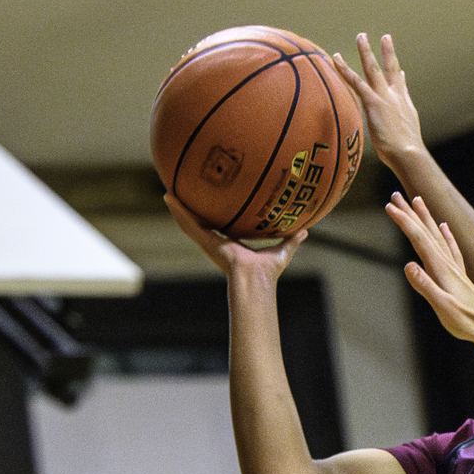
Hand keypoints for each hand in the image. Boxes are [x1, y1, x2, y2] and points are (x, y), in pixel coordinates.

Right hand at [163, 190, 307, 280]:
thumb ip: (292, 239)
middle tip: (183, 194)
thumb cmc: (268, 271)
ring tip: (168, 193)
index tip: (211, 203)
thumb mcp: (281, 249)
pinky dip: (178, 211)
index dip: (216, 215)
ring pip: (190, 222)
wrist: (255, 280)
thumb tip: (306, 230)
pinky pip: (188, 223)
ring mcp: (209, 242)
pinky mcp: (205, 241)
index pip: (222, 227)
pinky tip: (168, 198)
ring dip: (179, 208)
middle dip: (192, 210)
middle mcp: (217, 242)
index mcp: (232, 244)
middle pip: (202, 222)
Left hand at [332, 32, 422, 168]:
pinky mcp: (373, 102)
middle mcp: (396, 96)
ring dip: (366, 51)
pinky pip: (356, 82)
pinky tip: (335, 59)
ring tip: (361, 36)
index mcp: (405, 105)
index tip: (399, 69)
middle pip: (391, 69)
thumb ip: (404, 128)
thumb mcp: (409, 136)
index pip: (401, 87)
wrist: (409, 154)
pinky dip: (345, 70)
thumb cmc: (408, 154)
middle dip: (388, 52)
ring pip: (373, 69)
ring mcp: (384, 97)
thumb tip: (404, 131)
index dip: (399, 77)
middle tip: (386, 37)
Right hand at [387, 193, 473, 344]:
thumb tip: (409, 265)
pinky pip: (452, 247)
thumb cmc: (466, 322)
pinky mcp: (461, 275)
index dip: (403, 221)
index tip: (389, 206)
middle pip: (426, 231)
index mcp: (440, 268)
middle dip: (409, 213)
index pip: (418, 238)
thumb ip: (425, 286)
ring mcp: (455, 268)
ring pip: (438, 235)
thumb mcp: (442, 307)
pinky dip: (446, 234)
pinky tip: (445, 227)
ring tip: (417, 200)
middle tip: (395, 195)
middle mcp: (448, 263)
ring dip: (426, 217)